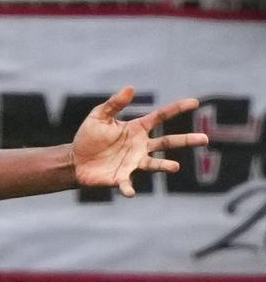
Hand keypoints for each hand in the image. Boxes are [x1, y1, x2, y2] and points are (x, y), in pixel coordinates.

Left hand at [71, 87, 206, 196]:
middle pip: (168, 142)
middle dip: (186, 140)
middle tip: (205, 139)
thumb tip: (131, 88)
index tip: (195, 102)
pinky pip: (128, 184)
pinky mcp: (121, 178)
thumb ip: (114, 104)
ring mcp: (133, 163)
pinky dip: (129, 188)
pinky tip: (131, 193)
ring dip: (165, 166)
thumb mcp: (98, 116)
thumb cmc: (89, 137)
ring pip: (155, 165)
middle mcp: (140, 146)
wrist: (75, 160)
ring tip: (175, 167)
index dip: (177, 109)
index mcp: (137, 129)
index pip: (161, 116)